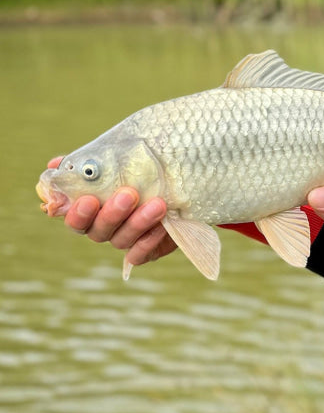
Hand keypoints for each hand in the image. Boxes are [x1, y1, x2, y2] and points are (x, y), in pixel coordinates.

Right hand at [46, 156, 176, 267]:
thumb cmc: (143, 167)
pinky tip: (162, 226)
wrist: (179, 180)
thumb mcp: (121, 157)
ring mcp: (127, 239)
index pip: (76, 219)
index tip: (89, 199)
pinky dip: (149, 242)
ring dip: (138, 223)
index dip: (78, 214)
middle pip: (99, 231)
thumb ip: (90, 161)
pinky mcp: (149, 248)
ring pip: (122, 240)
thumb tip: (54, 164)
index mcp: (92, 209)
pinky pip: (142, 254)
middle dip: (112, 214)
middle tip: (129, 195)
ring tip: (157, 204)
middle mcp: (106, 227)